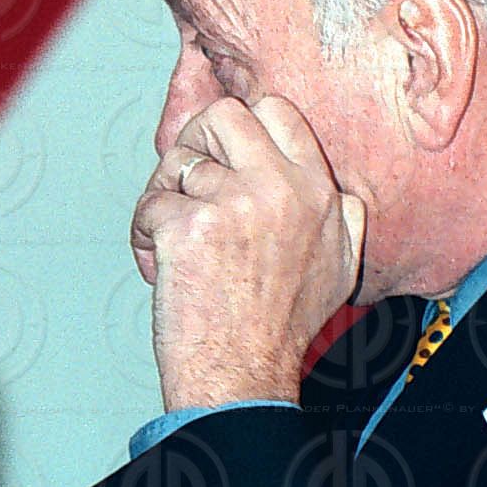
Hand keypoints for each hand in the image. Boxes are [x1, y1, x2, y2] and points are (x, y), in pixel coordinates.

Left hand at [130, 95, 366, 410]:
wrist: (245, 374)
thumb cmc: (283, 328)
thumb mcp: (341, 264)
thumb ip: (342, 215)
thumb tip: (332, 187)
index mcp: (321, 194)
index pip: (278, 112)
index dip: (240, 125)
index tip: (223, 148)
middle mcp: (283, 190)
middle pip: (223, 116)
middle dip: (195, 140)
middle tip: (187, 176)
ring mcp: (235, 204)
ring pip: (178, 162)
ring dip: (165, 196)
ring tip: (174, 237)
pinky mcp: (190, 226)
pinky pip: (150, 204)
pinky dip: (144, 233)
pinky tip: (159, 261)